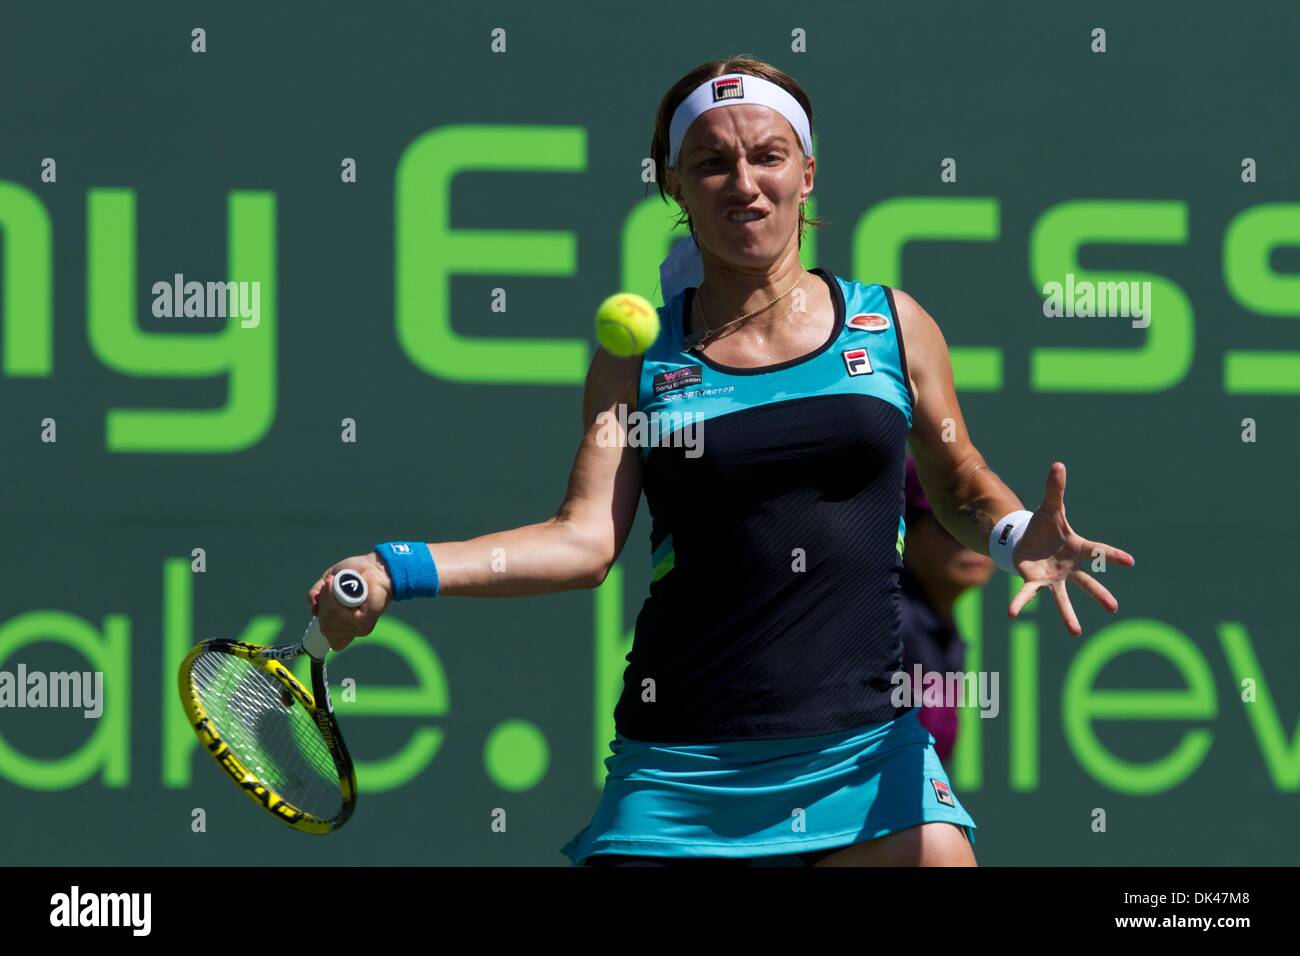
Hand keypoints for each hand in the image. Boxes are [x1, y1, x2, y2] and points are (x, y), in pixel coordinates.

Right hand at [307, 553, 393, 650]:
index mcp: (345, 628)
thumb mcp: (327, 584)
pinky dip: (335, 600)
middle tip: (329, 586)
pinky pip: (342, 617)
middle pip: (326, 629)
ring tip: (334, 583)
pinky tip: (339, 586)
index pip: (334, 642)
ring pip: (331, 623)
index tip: (325, 604)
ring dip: (328, 600)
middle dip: (323, 605)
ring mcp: (361, 627)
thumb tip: (313, 609)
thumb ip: (316, 596)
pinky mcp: (366, 619)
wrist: (374, 565)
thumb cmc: (353, 574)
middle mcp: (354, 631)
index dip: (323, 622)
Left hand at [1008, 462, 1134, 635]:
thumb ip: (1054, 489)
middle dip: (1099, 595)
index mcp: (1077, 548)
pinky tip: (1012, 614)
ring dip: (1068, 615)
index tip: (1130, 562)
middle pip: (1087, 582)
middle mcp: (1069, 567)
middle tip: (1114, 608)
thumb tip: (1058, 464)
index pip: (1098, 551)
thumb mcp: (1048, 507)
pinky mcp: (1035, 582)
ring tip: (1075, 632)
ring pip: (1063, 598)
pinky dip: (1020, 604)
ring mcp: (1054, 577)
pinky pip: (1028, 594)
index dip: (1113, 555)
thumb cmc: (1043, 526)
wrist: (1026, 539)